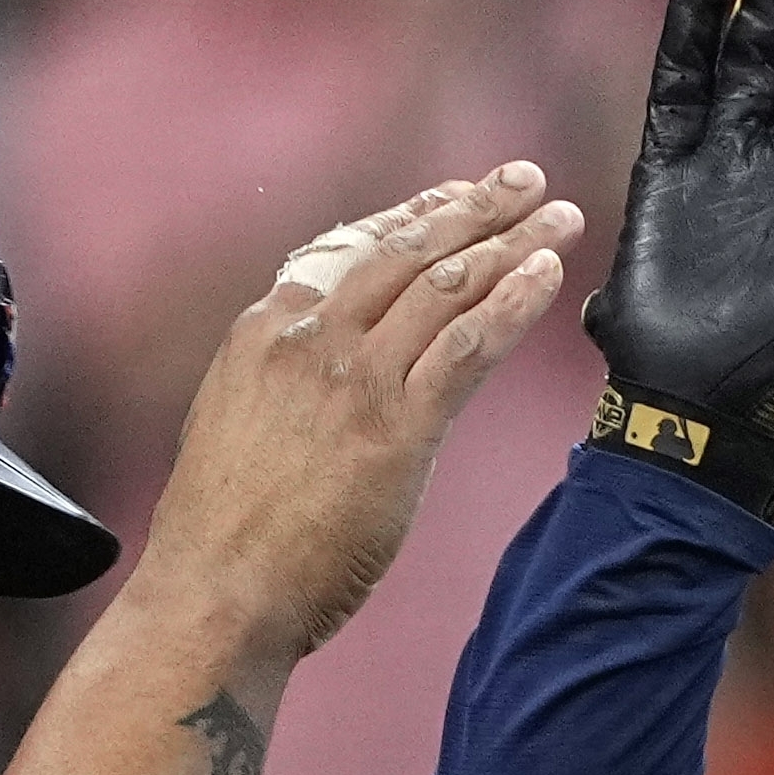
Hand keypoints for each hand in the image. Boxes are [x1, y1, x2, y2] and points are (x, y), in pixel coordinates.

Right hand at [146, 163, 581, 668]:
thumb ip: (285, 383)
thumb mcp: (237, 425)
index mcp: (267, 331)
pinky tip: (548, 274)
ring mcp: (355, 380)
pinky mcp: (396, 429)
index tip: (458, 197)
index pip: (354, 249)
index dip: (416, 217)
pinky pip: (468, 347)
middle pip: (409, 252)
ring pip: (447, 287)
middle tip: (526, 180)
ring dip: (511, 244)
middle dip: (475, 208)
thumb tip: (326, 376)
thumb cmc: (223, 534)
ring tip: (558, 217)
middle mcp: (312, 339)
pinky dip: (514, 302)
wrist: (215, 593)